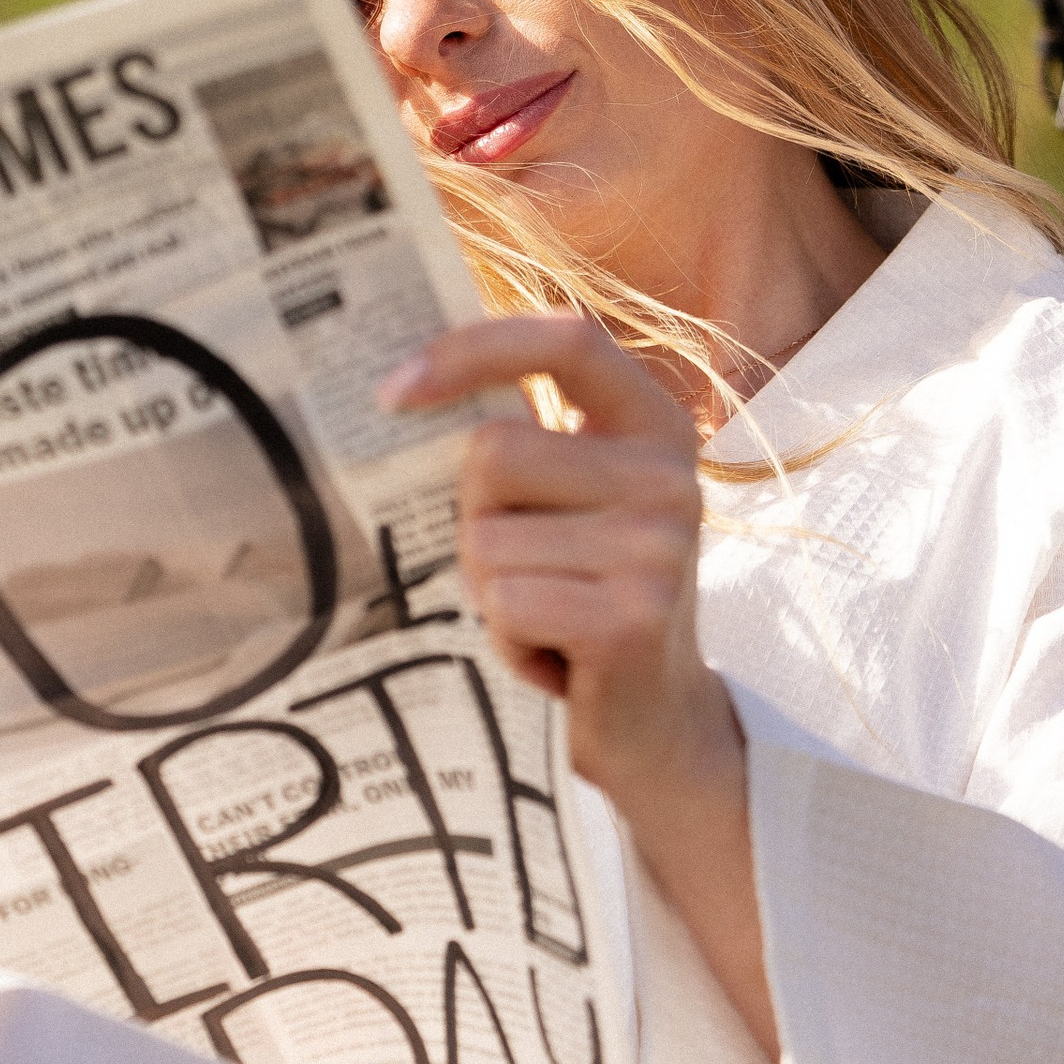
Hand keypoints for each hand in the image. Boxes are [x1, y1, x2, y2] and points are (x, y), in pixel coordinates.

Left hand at [379, 313, 776, 1060]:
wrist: (658, 725)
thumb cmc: (587, 595)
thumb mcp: (573, 501)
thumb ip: (524, 438)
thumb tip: (404, 385)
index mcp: (654, 422)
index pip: (567, 339)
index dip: (476, 348)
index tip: (392, 390)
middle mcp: (670, 472)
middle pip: (494, 451)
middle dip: (476, 520)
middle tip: (526, 571)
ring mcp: (661, 543)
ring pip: (488, 538)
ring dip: (491, 592)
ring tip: (547, 619)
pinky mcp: (636, 614)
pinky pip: (506, 602)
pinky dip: (508, 641)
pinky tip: (556, 658)